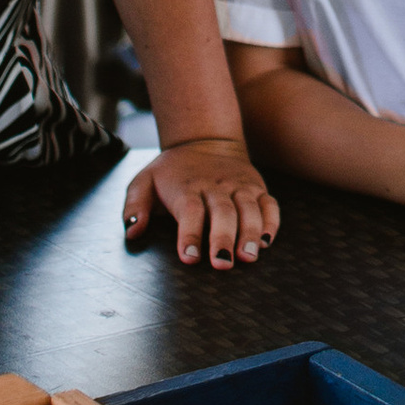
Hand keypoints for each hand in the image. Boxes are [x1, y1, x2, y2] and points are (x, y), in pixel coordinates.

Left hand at [121, 133, 279, 269]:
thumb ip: (134, 205)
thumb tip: (133, 231)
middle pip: (222, 212)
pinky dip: (271, 222)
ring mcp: (239, 186)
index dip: (190, 234)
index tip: (189, 258)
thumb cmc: (171, 171)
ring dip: (250, 233)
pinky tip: (267, 242)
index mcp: (187, 187)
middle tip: (223, 264)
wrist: (204, 140)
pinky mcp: (257, 187)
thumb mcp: (144, 181)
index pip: (190, 211)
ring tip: (249, 257)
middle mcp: (216, 186)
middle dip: (223, 238)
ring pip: (249, 208)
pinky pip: (269, 204)